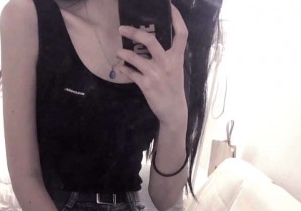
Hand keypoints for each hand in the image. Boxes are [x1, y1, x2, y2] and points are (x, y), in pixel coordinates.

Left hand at [117, 4, 188, 129]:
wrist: (173, 110)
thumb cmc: (173, 88)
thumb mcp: (176, 70)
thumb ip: (168, 56)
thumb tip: (151, 44)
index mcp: (177, 57)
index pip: (181, 33)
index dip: (176, 18)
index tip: (169, 5)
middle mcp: (167, 63)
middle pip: (150, 41)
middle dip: (134, 33)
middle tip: (122, 29)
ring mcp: (156, 74)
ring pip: (135, 57)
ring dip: (124, 53)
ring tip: (118, 52)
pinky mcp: (146, 85)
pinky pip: (131, 73)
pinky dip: (123, 69)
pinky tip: (119, 67)